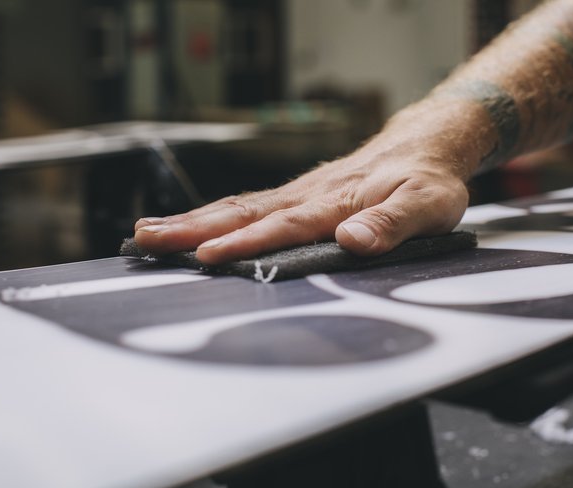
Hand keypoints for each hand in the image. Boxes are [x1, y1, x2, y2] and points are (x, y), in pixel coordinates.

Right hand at [134, 100, 484, 264]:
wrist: (423, 147)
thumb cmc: (426, 181)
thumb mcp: (426, 206)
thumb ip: (391, 224)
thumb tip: (353, 240)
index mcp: (333, 203)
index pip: (282, 226)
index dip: (246, 243)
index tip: (208, 256)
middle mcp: (305, 196)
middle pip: (241, 212)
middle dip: (191, 228)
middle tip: (146, 240)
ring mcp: (296, 194)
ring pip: (236, 207)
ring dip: (190, 220)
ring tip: (148, 232)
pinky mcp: (295, 195)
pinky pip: (246, 205)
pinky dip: (211, 216)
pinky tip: (189, 225)